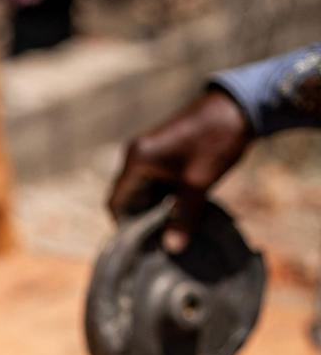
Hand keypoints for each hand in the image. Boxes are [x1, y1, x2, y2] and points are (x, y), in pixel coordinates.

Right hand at [107, 89, 252, 251]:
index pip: (115, 202)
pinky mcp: (162, 151)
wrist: (237, 106)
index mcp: (137, 161)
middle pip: (127, 197)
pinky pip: (154, 180)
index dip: (124, 226)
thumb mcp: (198, 183)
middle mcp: (136, 156)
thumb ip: (183, 217)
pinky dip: (163, 195)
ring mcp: (149, 152)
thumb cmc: (215, 141)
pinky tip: (180, 207)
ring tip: (172, 227)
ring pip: (142, 190)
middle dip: (141, 219)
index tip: (142, 244)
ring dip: (154, 208)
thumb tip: (173, 248)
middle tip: (159, 239)